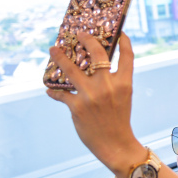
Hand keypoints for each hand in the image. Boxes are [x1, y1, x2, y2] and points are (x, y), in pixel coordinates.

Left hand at [46, 31, 142, 177]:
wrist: (116, 144)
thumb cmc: (119, 120)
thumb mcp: (123, 97)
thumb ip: (115, 82)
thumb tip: (97, 67)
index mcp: (124, 83)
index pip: (126, 56)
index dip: (124, 41)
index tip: (119, 32)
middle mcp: (108, 86)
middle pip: (97, 54)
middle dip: (87, 40)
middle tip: (79, 34)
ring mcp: (91, 95)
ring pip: (71, 69)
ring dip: (59, 57)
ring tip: (52, 50)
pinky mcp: (77, 107)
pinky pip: (61, 94)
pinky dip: (54, 91)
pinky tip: (50, 89)